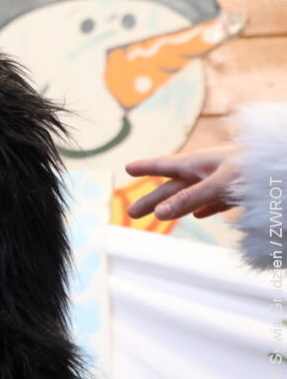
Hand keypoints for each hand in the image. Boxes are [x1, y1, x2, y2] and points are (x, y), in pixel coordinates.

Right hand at [125, 145, 241, 220]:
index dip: (145, 167)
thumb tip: (158, 214)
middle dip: (152, 200)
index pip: (163, 166)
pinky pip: (213, 202)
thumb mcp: (216, 184)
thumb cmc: (252, 170)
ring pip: (189, 196)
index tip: (127, 168)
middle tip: (132, 213)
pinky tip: (200, 215)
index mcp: (195, 163)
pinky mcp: (236, 193)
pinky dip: (203, 209)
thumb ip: (188, 199)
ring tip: (157, 215)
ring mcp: (219, 182)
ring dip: (173, 206)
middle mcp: (204, 171)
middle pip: (172, 188)